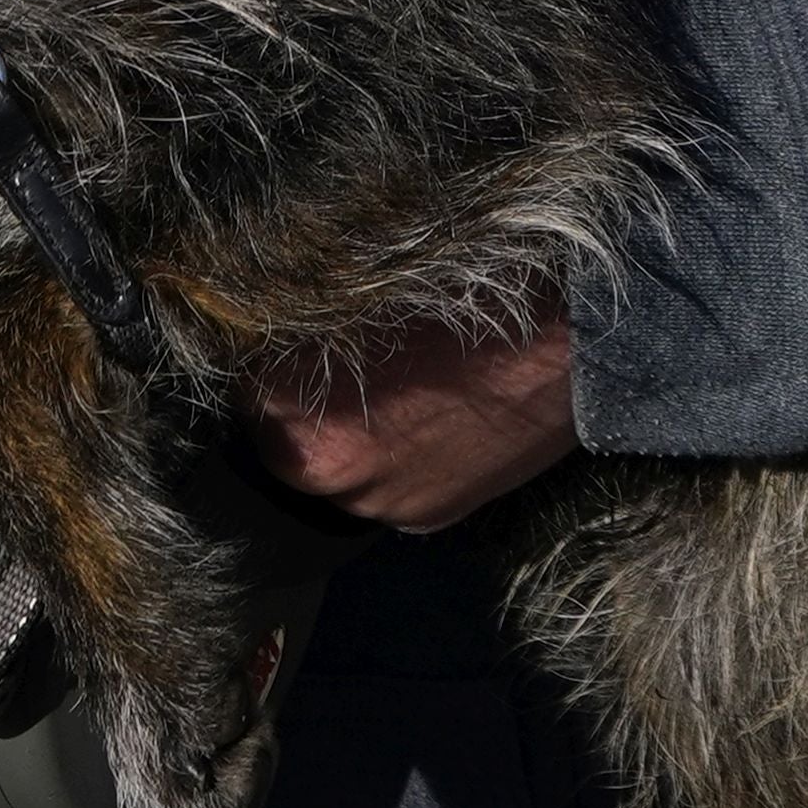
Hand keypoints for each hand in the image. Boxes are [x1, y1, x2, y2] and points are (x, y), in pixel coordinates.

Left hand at [253, 314, 579, 530]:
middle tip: (315, 362)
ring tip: (375, 389)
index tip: (267, 334)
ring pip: (330, 471)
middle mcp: (330, 472)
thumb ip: (300, 318)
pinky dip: (385, 460)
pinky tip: (413, 420)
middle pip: (275, 439)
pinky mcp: (427, 520)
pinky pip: (381, 489)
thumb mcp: (360, 287)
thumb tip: (254, 312)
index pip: (238, 387)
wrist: (569, 348)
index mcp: (295, 407)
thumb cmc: (464, 296)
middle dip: (288, 402)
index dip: (254, 356)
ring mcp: (382, 505)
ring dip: (336, 436)